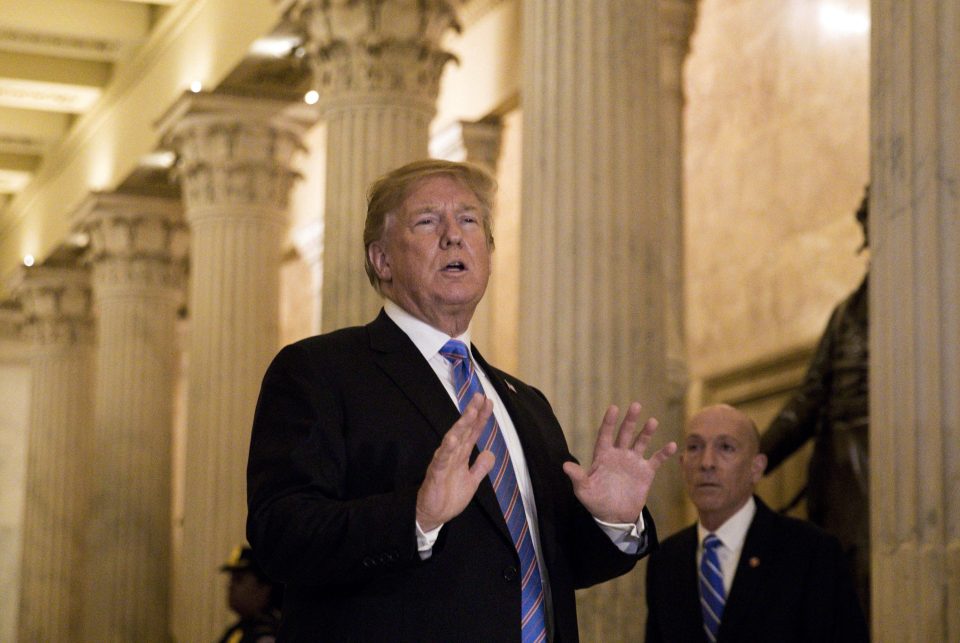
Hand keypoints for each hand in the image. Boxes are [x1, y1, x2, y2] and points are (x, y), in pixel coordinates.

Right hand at [416, 393, 495, 531]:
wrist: (433, 516)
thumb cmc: (450, 497)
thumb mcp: (471, 482)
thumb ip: (480, 467)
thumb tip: (490, 452)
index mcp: (461, 455)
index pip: (473, 432)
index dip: (481, 418)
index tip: (489, 402)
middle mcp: (453, 454)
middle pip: (464, 430)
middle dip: (472, 413)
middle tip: (480, 396)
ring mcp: (444, 461)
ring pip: (453, 439)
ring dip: (462, 425)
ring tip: (470, 412)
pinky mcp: (436, 472)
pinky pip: (442, 458)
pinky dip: (447, 448)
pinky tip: (452, 438)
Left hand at [562, 402, 676, 523]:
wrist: (615, 516)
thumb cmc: (596, 501)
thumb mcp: (584, 490)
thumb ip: (577, 477)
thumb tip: (564, 465)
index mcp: (603, 456)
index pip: (605, 435)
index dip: (609, 422)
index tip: (613, 408)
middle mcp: (619, 455)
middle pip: (624, 433)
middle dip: (630, 420)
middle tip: (636, 405)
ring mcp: (633, 462)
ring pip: (640, 442)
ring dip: (646, 432)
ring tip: (652, 421)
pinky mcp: (646, 472)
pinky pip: (656, 460)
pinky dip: (664, 453)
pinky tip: (671, 445)